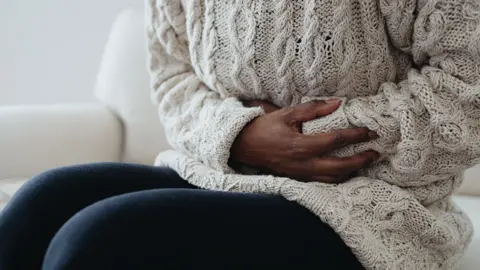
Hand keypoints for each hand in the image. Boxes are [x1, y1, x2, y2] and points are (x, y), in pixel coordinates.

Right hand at [231, 99, 378, 182]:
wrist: (245, 146)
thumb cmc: (264, 127)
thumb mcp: (287, 114)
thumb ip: (313, 109)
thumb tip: (337, 103)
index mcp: (301, 146)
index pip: (336, 141)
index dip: (356, 136)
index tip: (370, 132)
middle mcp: (303, 164)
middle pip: (340, 166)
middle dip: (360, 160)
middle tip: (375, 153)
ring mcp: (300, 174)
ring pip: (332, 178)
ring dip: (351, 171)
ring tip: (364, 162)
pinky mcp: (298, 178)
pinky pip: (322, 180)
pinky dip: (337, 177)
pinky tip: (345, 170)